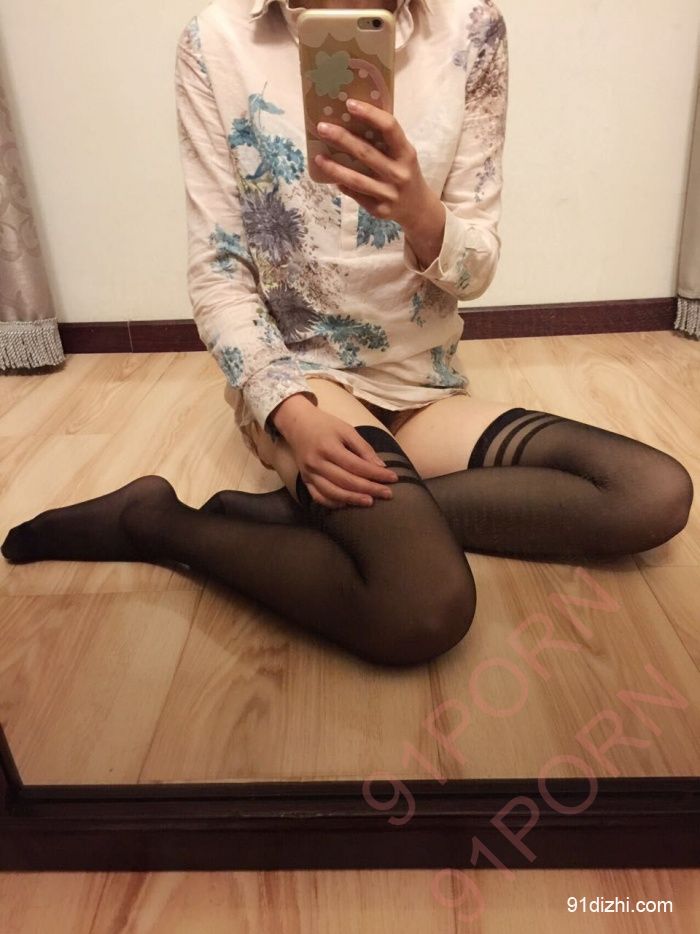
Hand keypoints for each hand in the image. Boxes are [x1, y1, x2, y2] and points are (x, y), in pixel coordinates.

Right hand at [280, 403, 399, 508]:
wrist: (297, 424)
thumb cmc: (325, 425)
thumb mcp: (346, 430)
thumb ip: (364, 448)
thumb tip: (381, 467)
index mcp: (328, 447)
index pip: (357, 466)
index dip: (376, 474)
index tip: (393, 478)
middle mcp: (317, 462)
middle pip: (347, 481)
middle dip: (370, 489)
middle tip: (387, 494)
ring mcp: (309, 473)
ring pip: (333, 493)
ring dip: (353, 499)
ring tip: (370, 502)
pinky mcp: (305, 480)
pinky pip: (318, 497)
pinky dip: (333, 503)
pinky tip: (347, 503)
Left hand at [314, 98, 432, 227]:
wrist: (418, 208)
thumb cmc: (404, 172)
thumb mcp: (403, 154)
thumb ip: (386, 141)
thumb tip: (352, 119)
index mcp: (406, 153)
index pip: (389, 128)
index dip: (370, 114)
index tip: (349, 104)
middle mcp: (399, 173)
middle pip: (366, 153)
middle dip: (342, 138)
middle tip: (321, 127)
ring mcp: (389, 194)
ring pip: (356, 179)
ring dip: (334, 168)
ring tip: (318, 157)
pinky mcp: (379, 210)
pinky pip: (356, 195)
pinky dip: (342, 185)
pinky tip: (332, 178)